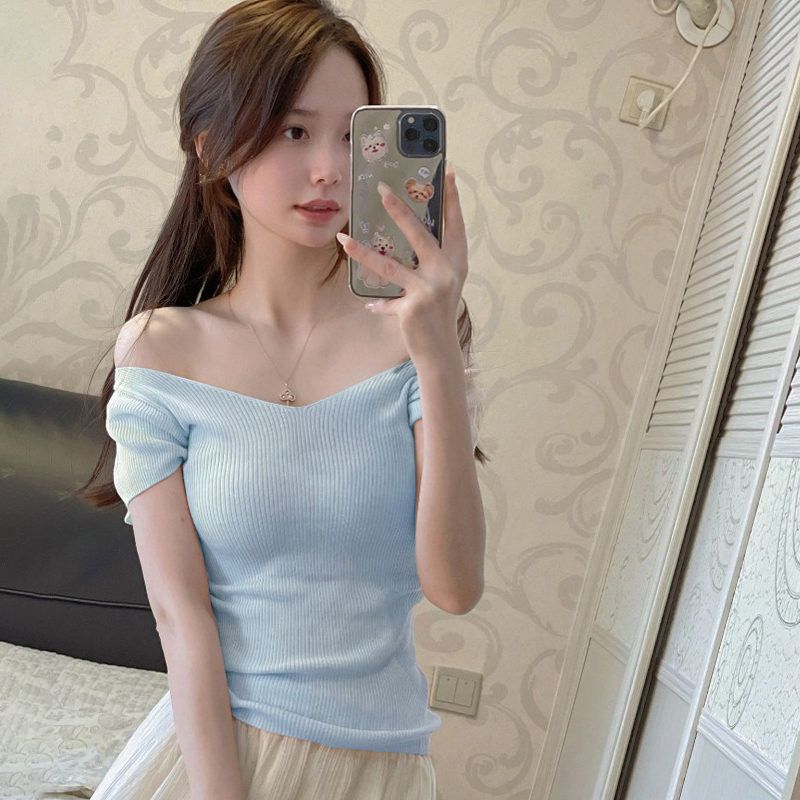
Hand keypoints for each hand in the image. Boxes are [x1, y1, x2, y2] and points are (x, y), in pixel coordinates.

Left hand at [335, 166, 467, 358]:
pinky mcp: (412, 308)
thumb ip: (431, 261)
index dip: (452, 198)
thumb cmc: (439, 314)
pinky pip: (386, 300)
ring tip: (344, 239)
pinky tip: (371, 306)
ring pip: (390, 265)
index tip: (449, 171)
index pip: (455, 224)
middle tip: (382, 189)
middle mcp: (447, 273)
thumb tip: (408, 233)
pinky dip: (379, 304)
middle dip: (400, 210)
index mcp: (457, 263)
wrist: (441, 352)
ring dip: (363, 253)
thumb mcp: (442, 284)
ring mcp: (429, 291)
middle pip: (420, 234)